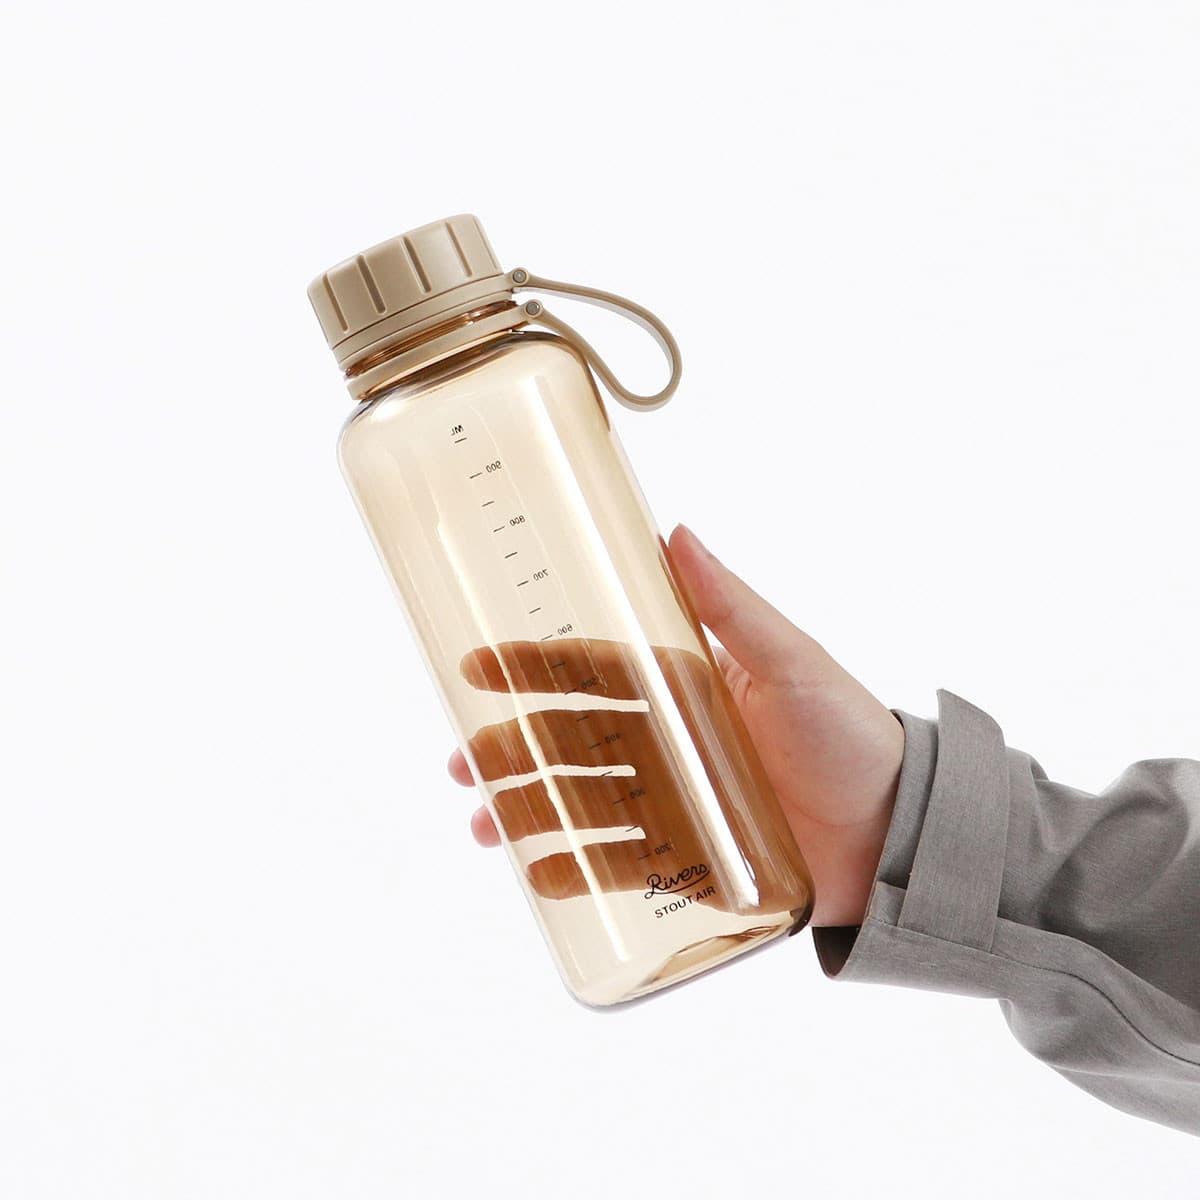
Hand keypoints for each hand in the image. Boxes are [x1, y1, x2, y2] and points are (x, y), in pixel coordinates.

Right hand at [448, 524, 904, 927]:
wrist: (897, 832)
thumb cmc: (852, 733)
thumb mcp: (791, 660)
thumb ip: (731, 606)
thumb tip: (677, 530)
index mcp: (686, 685)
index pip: (592, 669)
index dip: (531, 667)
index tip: (474, 668)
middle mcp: (671, 742)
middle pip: (571, 740)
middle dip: (512, 748)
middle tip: (463, 762)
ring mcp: (675, 803)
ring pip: (581, 803)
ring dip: (527, 810)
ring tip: (484, 824)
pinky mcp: (689, 861)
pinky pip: (619, 867)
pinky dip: (573, 870)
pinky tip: (536, 876)